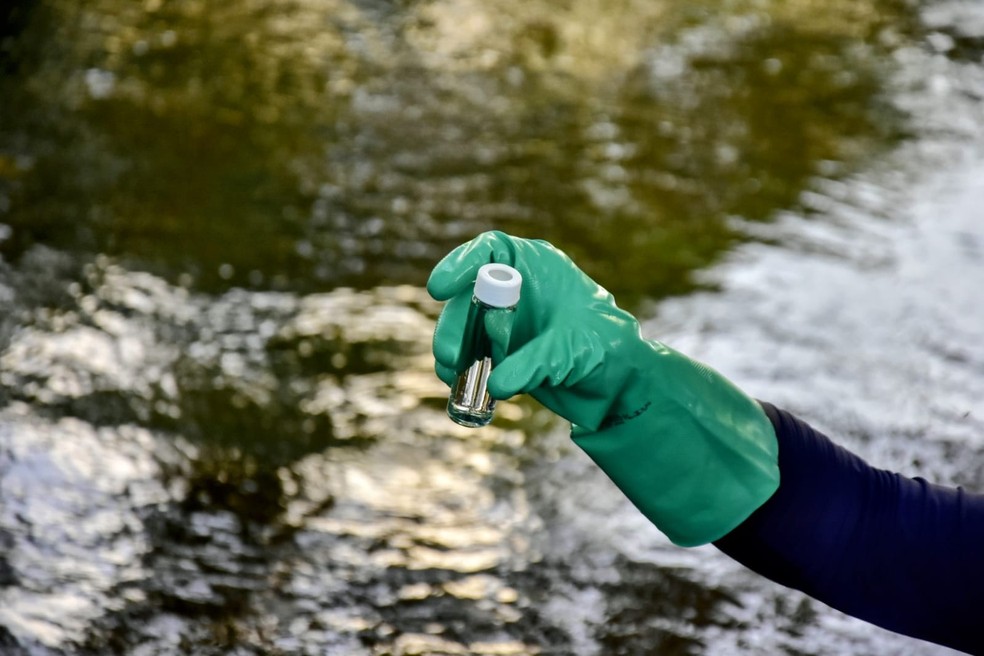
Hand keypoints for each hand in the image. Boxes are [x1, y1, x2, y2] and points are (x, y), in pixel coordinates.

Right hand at [428, 230, 647, 430]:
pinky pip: (470, 356)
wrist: (617, 383)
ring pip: (463, 327)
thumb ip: (535, 363)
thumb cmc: (605, 350)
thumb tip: (496, 384)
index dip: (461, 264)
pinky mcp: (500, 353)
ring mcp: (505, 322)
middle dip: (454, 324)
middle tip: (451, 354)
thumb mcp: (572, 352)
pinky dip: (460, 371)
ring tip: (451, 374)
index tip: (439, 288)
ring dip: (453, 349)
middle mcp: (515, 290)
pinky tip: (456, 386)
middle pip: (469, 295)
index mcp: (537, 268)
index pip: (490, 251)